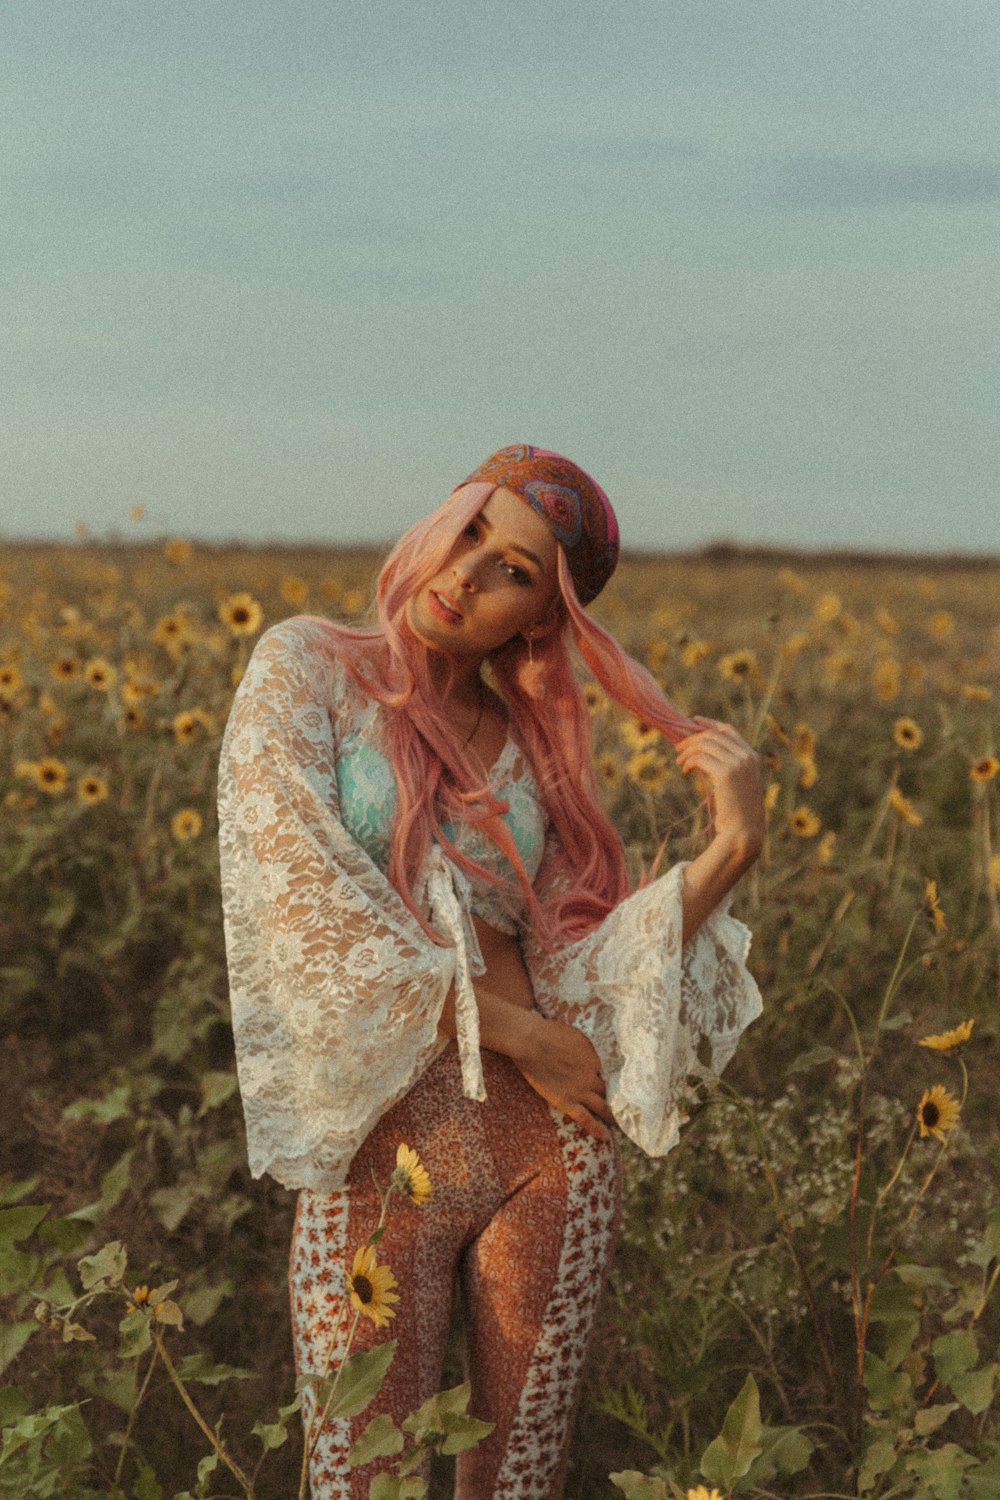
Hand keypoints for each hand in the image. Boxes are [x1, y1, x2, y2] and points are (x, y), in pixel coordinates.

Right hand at [515, 1014, 614, 1142]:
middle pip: (609, 1091)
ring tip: (618, 1124)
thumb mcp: (575, 1035)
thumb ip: (584, 1047)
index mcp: (594, 1058)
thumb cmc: (548, 1033)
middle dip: (617, 1099)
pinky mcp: (567, 1102)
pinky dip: (597, 1129)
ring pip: (603, 1107)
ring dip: (611, 1116)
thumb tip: (587, 1051)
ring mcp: (580, 1091)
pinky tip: (605, 1137)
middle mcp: (592, 1076)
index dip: (612, 1080)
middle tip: (624, 1108)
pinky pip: (587, 1119)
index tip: (616, 1086)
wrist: (532, 1042)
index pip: (608, 1073)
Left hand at [675, 716, 764, 864]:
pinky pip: (700, 758)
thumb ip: (726, 766)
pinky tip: (685, 770)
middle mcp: (747, 756)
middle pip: (712, 736)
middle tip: (678, 750)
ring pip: (704, 745)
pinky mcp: (726, 774)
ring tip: (680, 763)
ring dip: (688, 752)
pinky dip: (689, 762)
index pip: (728, 730)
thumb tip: (701, 753)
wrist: (743, 831)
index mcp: (752, 756)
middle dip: (692, 740)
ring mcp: (738, 764)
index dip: (709, 723)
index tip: (693, 721)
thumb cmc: (737, 812)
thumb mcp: (736, 784)